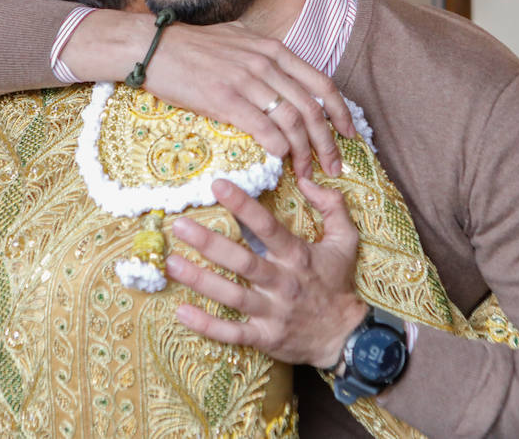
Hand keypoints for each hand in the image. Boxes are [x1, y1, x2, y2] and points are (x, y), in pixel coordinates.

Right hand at [63, 12, 355, 176]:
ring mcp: (246, 80)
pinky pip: (264, 128)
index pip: (321, 83)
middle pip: (312, 108)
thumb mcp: (238, 40)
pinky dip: (279, 149)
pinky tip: (280, 162)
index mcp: (273, 49)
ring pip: (292, 121)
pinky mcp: (225, 98)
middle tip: (332, 167)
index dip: (340, 113)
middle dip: (328, 143)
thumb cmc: (191, 47)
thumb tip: (282, 73)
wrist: (152, 46)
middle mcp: (266, 63)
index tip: (348, 135)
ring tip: (307, 174)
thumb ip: (263, 56)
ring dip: (305, 153)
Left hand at [165, 177, 367, 368]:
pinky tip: (181, 312)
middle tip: (180, 226)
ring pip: (232, 295)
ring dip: (200, 280)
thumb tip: (309, 181)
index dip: (243, 206)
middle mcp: (283, 283)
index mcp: (298, 257)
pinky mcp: (265, 338)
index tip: (218, 185)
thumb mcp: (346, 241)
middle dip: (209, 243)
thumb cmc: (338, 284)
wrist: (345, 337)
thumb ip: (332, 206)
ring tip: (171, 263)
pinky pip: (232, 333)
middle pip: (242, 261)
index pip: (268, 227)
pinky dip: (206, 325)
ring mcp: (273, 313)